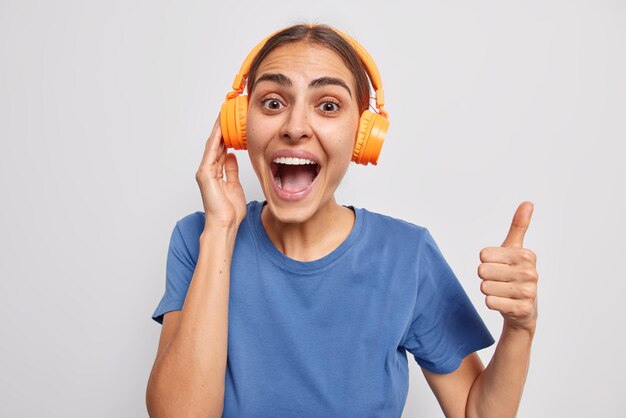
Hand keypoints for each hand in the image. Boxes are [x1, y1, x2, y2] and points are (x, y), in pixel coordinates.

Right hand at [195, 116, 246, 229]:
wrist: (225, 225)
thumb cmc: (230, 211)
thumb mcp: (234, 185)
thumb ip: (231, 170)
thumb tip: (232, 157)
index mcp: (215, 173)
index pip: (220, 149)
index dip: (225, 135)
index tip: (231, 123)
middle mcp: (208, 170)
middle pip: (215, 144)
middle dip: (221, 128)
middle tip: (226, 112)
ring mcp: (205, 172)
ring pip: (212, 146)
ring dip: (218, 130)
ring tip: (224, 115)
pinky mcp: (205, 175)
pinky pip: (212, 153)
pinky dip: (217, 141)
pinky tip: (222, 130)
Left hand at [478, 201, 537, 331]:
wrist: (523, 310)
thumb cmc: (515, 274)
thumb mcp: (515, 249)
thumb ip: (519, 226)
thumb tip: (528, 202)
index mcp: (526, 255)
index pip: (483, 255)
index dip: (487, 262)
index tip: (500, 266)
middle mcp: (530, 272)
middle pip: (482, 271)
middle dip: (486, 277)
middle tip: (500, 281)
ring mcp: (528, 292)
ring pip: (484, 287)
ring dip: (489, 291)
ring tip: (503, 292)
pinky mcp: (522, 309)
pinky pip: (489, 302)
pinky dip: (492, 303)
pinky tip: (504, 303)